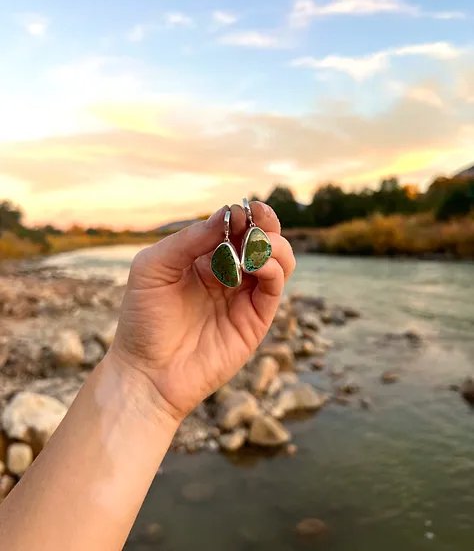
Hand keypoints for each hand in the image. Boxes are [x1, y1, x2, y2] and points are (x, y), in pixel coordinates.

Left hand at [111, 202, 294, 422]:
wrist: (147, 372)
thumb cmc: (142, 319)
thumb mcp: (153, 267)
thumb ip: (188, 239)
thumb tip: (227, 215)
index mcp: (203, 258)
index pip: (233, 227)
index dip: (243, 214)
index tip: (242, 209)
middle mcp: (228, 274)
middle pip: (262, 239)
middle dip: (266, 223)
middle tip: (259, 218)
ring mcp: (243, 297)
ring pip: (278, 260)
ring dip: (274, 244)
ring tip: (256, 245)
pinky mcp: (255, 320)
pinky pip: (274, 286)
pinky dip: (272, 268)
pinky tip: (255, 264)